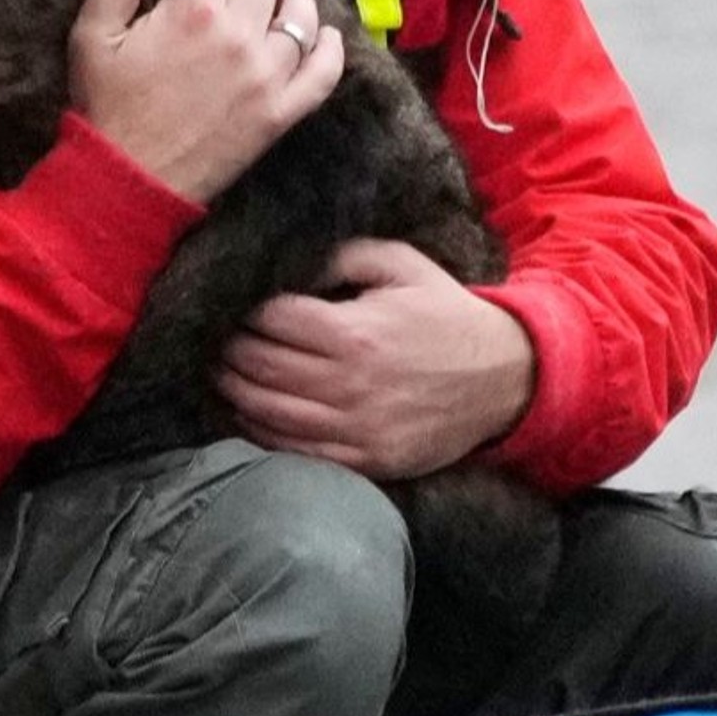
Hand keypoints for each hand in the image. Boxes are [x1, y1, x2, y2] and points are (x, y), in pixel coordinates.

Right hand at [68, 0, 344, 205]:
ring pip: (299, 15)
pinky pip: (323, 73)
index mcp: (192, 11)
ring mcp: (267, 75)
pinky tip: (325, 35)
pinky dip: (331, 49)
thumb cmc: (107, 107)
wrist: (128, 179)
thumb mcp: (91, 36)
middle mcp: (239, 36)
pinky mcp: (281, 111)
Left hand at [216, 237, 537, 478]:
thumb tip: (288, 261)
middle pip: (259, 367)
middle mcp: (350, 385)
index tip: (228, 305)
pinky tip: (247, 413)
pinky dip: (261, 432)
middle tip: (210, 338)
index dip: (240, 312)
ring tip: (216, 373)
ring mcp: (357, 429)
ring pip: (268, 413)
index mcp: (355, 332)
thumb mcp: (402, 265)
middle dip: (225, 350)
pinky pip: (296, 450)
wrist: (506, 378)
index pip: (270, 320)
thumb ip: (341, 255)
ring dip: (232, 391)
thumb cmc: (446, 314)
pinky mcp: (366, 460)